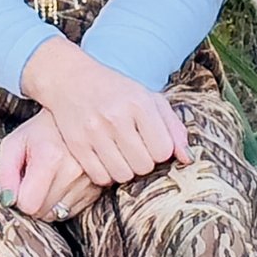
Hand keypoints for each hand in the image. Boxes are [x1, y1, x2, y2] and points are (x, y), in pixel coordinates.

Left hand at [0, 112, 102, 221]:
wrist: (78, 119)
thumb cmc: (41, 131)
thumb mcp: (14, 143)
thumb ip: (4, 173)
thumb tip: (8, 201)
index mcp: (50, 157)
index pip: (29, 204)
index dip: (19, 199)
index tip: (21, 185)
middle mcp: (73, 171)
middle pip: (44, 213)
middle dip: (34, 202)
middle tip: (34, 182)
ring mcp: (90, 180)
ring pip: (59, 214)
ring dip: (50, 204)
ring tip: (50, 181)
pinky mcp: (100, 186)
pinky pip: (74, 211)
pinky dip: (65, 203)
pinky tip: (63, 184)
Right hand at [19, 40, 190, 186]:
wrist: (69, 79)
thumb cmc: (116, 91)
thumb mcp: (149, 98)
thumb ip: (173, 127)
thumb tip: (187, 159)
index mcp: (139, 103)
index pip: (163, 150)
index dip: (160, 152)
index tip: (152, 143)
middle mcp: (116, 117)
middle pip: (143, 166)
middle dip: (143, 162)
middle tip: (135, 150)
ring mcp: (94, 131)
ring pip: (122, 175)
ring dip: (125, 170)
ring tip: (121, 155)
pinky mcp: (76, 144)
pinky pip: (100, 177)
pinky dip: (106, 174)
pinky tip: (105, 159)